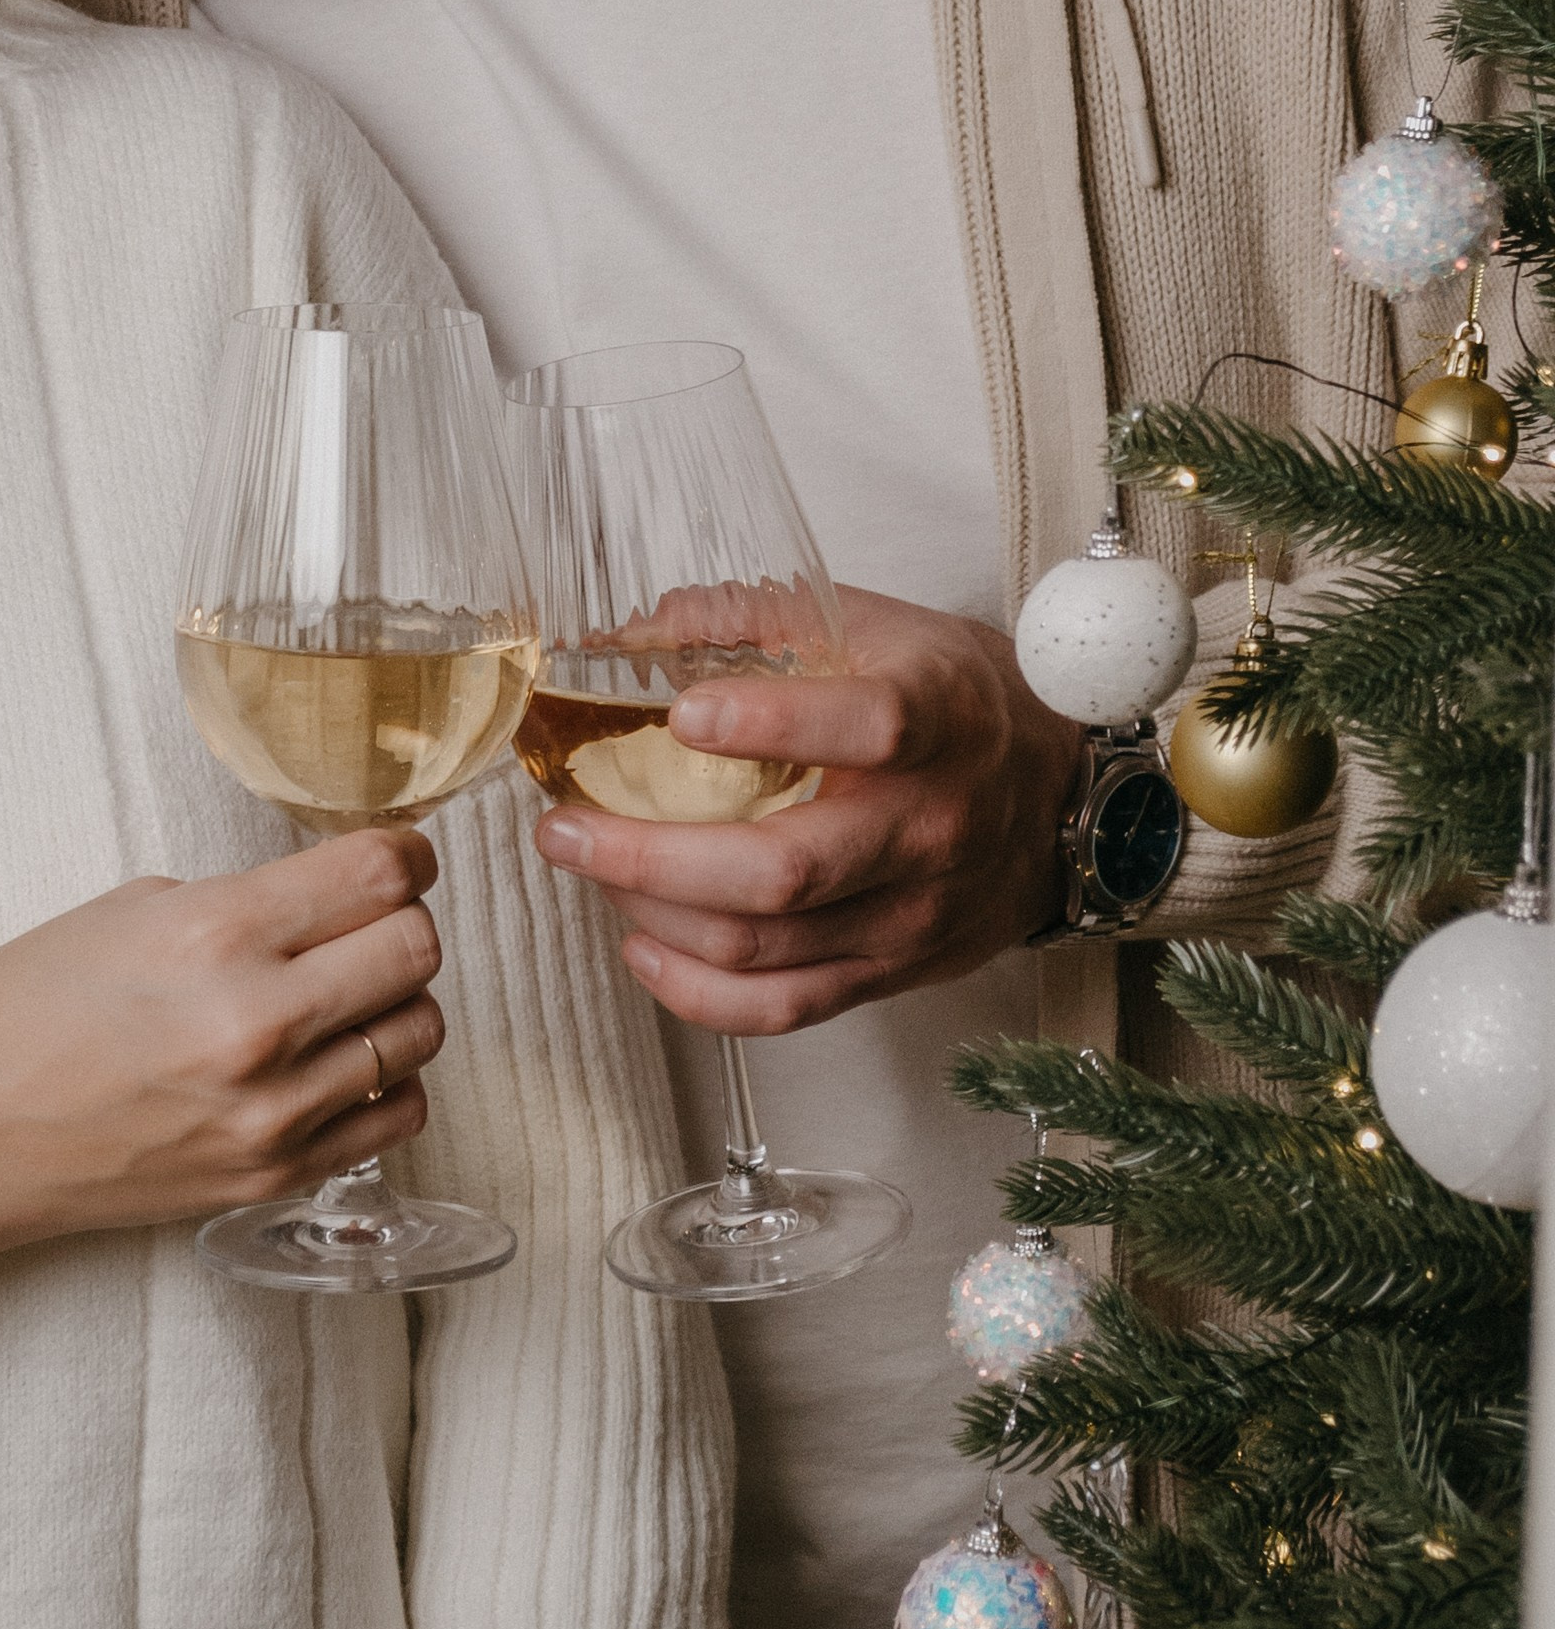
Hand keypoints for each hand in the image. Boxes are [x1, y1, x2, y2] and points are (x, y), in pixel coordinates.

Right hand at [0, 829, 445, 1378]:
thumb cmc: (26, 1008)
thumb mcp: (133, 910)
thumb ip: (245, 901)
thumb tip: (333, 897)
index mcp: (217, 933)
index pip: (381, 875)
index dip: (407, 852)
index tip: (401, 853)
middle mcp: (258, 1022)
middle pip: (417, 948)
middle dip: (403, 920)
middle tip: (370, 919)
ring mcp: (272, 1111)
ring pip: (420, 1032)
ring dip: (396, 1001)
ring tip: (345, 992)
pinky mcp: (274, 1176)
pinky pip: (398, 1114)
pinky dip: (385, 1079)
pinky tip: (338, 1060)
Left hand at [533, 586, 1077, 1032]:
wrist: (1065, 799)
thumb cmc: (953, 700)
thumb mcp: (874, 626)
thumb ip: (749, 618)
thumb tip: (624, 633)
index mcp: (939, 720)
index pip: (868, 727)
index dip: (772, 722)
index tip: (682, 713)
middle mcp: (930, 827)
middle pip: (785, 871)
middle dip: (649, 855)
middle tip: (564, 824)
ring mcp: (911, 914)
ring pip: (766, 948)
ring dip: (652, 914)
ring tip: (586, 867)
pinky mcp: (892, 973)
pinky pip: (783, 1010)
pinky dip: (695, 993)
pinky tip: (641, 946)